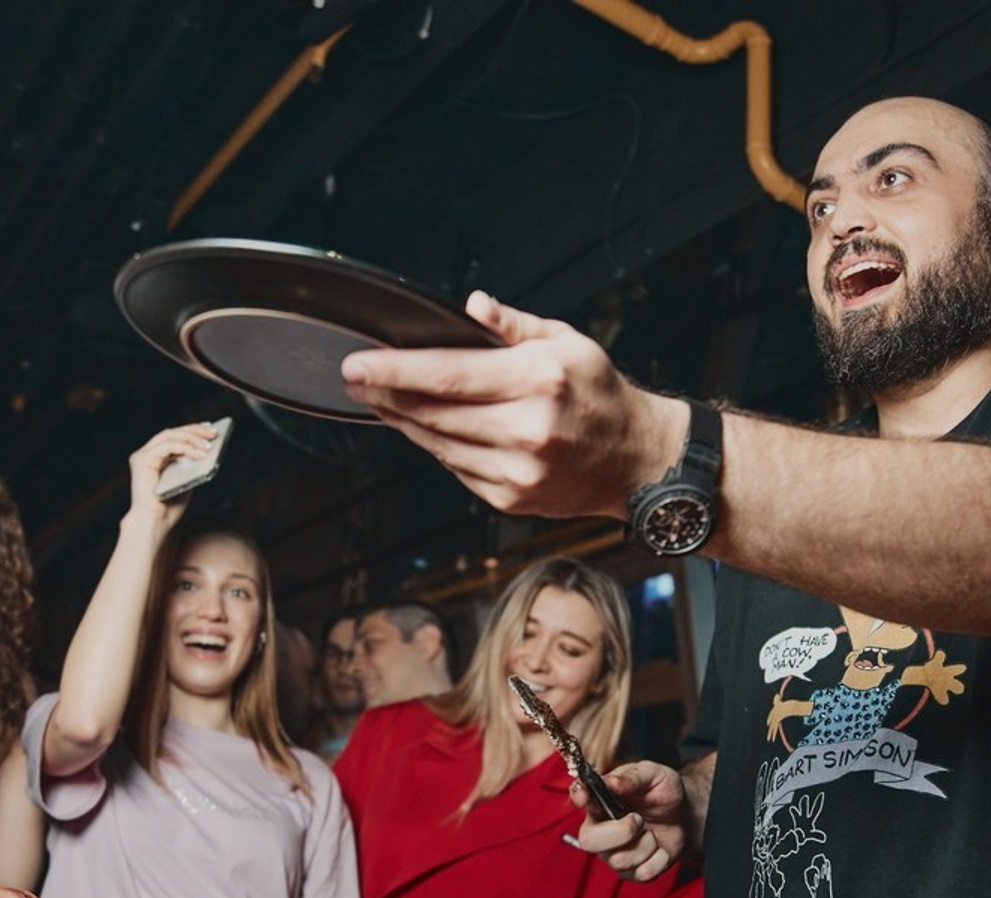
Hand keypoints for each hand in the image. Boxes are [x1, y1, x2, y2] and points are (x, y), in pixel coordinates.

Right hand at [126, 422, 217, 522]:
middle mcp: (147, 454)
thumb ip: (191, 467)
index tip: (209, 428)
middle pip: (172, 432)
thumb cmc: (169, 509)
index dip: (192, 430)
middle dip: (194, 430)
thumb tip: (207, 451)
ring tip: (209, 444)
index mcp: (156, 459)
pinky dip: (185, 447)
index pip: (174, 437)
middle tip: (213, 432)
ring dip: (192, 437)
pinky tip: (200, 453)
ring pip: (169, 435)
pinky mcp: (142, 460)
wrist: (155, 524)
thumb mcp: (185, 483)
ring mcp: (143, 456)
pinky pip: (167, 445)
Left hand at [340, 292, 683, 519]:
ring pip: (438, 443)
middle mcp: (526, 429)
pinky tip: (423, 428)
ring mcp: (517, 469)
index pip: (447, 375)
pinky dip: (435, 446)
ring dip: (403, 422)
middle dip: (385, 394)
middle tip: (354, 379)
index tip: (357, 364)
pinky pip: (455, 468)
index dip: (394, 371)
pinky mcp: (511, 496)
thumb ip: (514, 326)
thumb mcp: (567, 342)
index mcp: (538, 382)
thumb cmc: (599, 395)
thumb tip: (471, 308)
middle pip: (432, 412)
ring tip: (380, 401)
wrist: (635, 460)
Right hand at [570, 760, 688, 882]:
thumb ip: (633, 777)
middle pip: (589, 841)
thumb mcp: (653, 775)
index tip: (584, 796)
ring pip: (619, 860)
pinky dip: (659, 858)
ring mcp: (612, 852)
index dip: (578, 796)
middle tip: (638, 820)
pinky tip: (659, 847)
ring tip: (651, 832)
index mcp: (599, 799)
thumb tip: (612, 783)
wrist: (685, 813)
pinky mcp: (630, 871)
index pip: (578, 795)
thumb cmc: (663, 791)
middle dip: (621, 832)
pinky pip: (642, 872)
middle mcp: (599, 828)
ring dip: (646, 844)